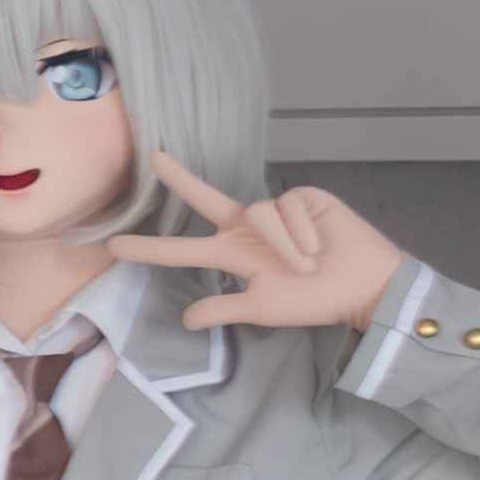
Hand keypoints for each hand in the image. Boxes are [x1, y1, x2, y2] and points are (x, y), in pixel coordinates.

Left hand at [105, 158, 398, 335]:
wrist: (365, 286)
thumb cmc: (315, 299)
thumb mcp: (263, 308)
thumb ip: (224, 309)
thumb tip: (185, 320)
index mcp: (233, 256)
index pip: (183, 251)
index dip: (151, 249)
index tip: (113, 247)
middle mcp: (248, 229)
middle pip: (205, 199)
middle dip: (180, 178)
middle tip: (151, 159)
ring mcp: (275, 210)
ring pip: (258, 214)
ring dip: (283, 245)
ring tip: (308, 265)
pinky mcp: (302, 196)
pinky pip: (288, 208)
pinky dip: (302, 231)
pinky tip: (319, 245)